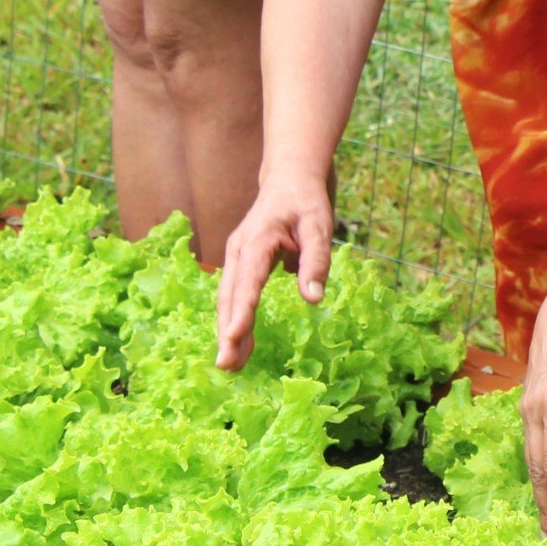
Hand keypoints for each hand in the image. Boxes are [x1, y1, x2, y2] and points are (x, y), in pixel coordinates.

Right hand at [215, 171, 332, 371]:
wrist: (290, 179)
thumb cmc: (306, 202)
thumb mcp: (320, 227)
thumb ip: (316, 261)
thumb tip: (313, 299)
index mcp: (257, 240)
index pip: (247, 281)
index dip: (241, 311)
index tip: (233, 338)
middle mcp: (239, 251)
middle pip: (230, 296)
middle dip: (228, 331)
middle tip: (226, 366)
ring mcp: (237, 258)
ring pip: (229, 299)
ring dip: (229, 331)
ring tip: (231, 365)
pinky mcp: (242, 265)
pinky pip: (236, 296)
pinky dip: (236, 320)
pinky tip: (240, 344)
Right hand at [520, 272, 546, 534]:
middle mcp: (533, 410)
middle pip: (537, 465)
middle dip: (544, 502)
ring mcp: (529, 410)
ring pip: (531, 459)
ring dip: (538, 492)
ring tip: (546, 524)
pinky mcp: (531, 408)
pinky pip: (532, 448)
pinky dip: (537, 473)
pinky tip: (543, 489)